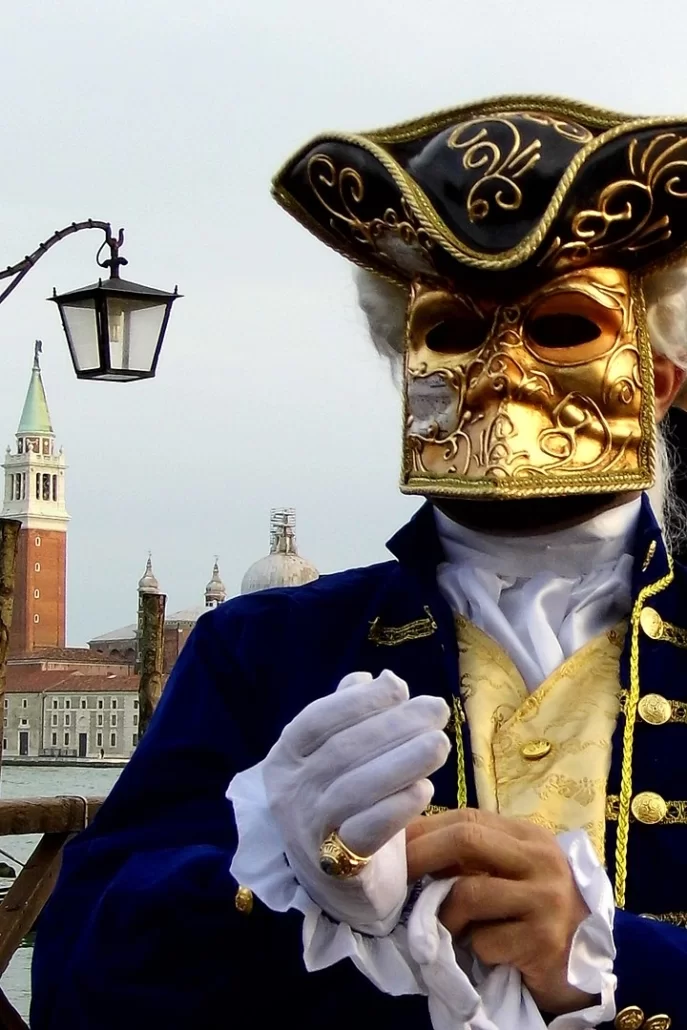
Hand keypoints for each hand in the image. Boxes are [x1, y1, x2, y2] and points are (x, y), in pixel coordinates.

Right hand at [261, 670, 450, 933]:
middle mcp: (289, 793)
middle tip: (438, 710)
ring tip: (440, 744)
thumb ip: (352, 715)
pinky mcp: (336, 867)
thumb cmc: (341, 805)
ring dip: (403, 762)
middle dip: (394, 726)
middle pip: (342, 751)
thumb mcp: (335, 758)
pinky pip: (367, 832)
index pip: (317, 719)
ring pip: (355, 789)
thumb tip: (383, 678)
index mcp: (285, 758)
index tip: (400, 688)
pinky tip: (425, 789)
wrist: (336, 884)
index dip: (358, 701)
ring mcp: (309, 831)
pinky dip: (398, 808)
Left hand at [406, 809, 593, 1014]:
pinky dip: (473, 948)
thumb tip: (409, 848)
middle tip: (396, 878)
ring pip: (469, 893)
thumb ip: (473, 857)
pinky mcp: (543, 942)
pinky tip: (485, 952)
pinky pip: (484, 940)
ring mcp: (546, 900)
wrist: (585, 964)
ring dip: (445, 915)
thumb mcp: (511, 873)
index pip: (469, 818)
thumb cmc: (536, 913)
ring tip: (449, 928)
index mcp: (530, 837)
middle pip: (468, 840)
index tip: (393, 845)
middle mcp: (542, 860)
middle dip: (422, 856)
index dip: (425, 829)